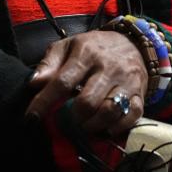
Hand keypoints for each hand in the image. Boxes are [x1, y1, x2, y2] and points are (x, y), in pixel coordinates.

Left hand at [26, 31, 147, 134]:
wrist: (132, 43)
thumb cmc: (92, 47)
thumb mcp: (67, 46)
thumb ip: (49, 64)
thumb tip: (33, 83)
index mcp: (85, 54)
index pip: (62, 82)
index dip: (45, 102)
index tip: (31, 117)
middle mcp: (108, 68)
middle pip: (88, 102)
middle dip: (73, 117)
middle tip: (66, 122)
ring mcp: (127, 82)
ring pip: (110, 112)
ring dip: (93, 126)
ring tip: (83, 126)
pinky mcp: (140, 94)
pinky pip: (132, 117)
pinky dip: (116, 128)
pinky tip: (104, 128)